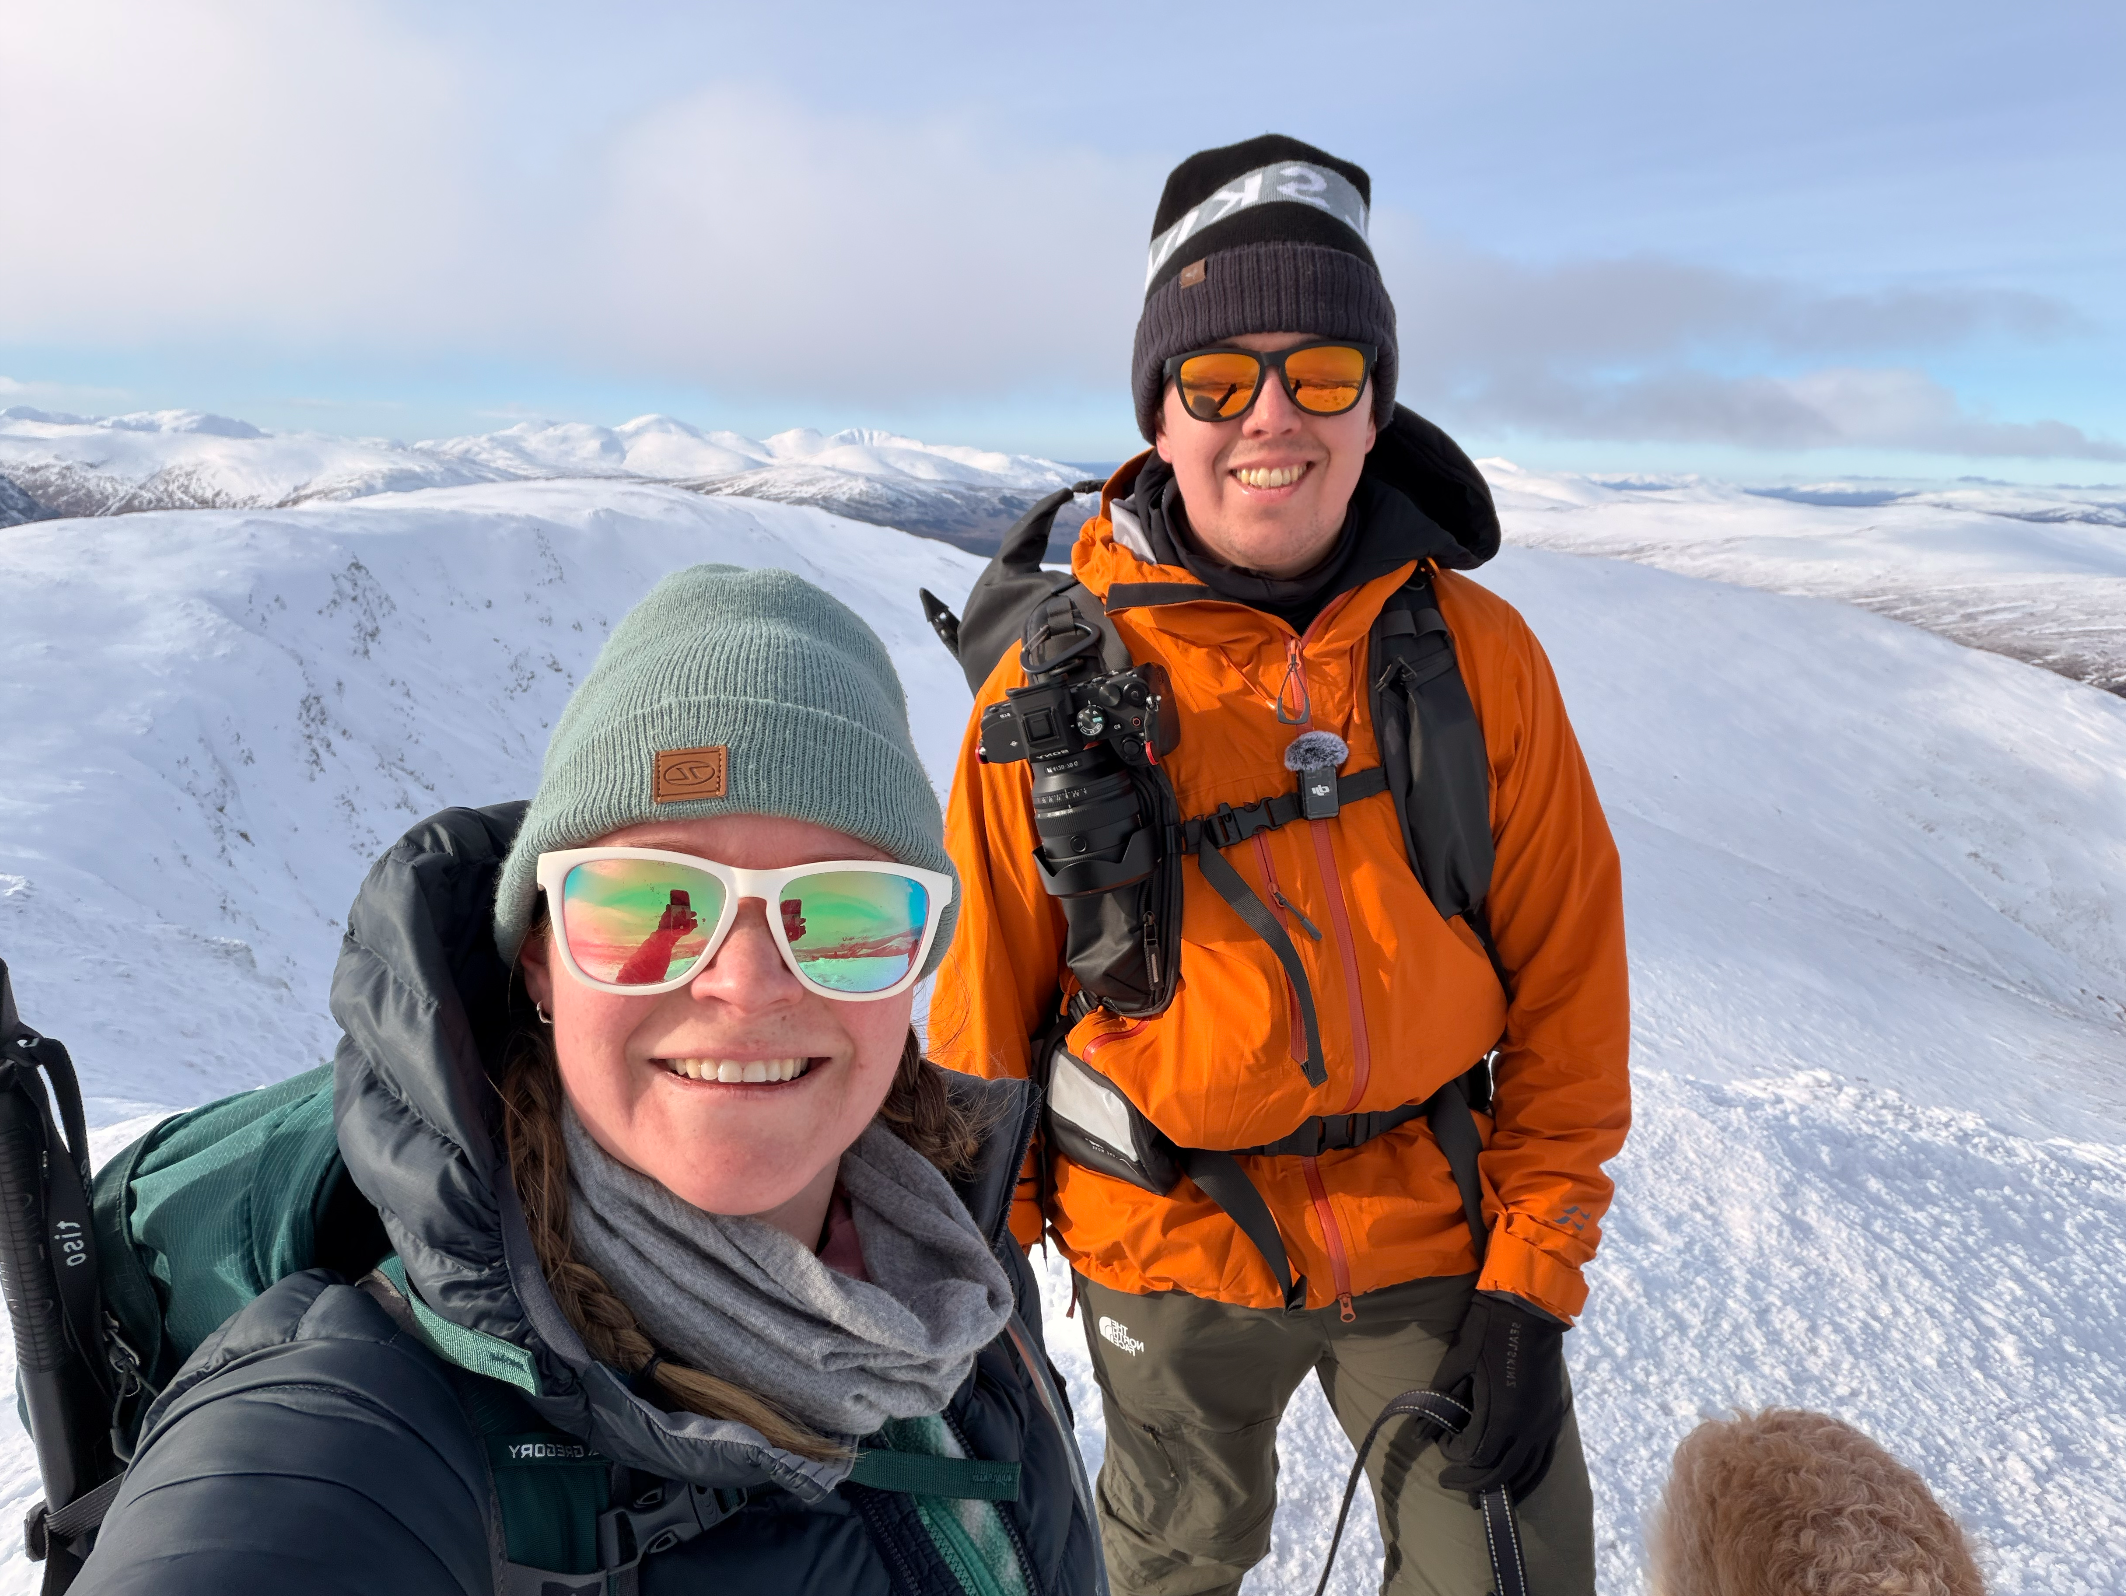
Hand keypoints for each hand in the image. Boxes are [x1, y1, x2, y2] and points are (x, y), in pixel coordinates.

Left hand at [1429, 1292, 1568, 1501]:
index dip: (1454, 1458)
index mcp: (1502, 1412)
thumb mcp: (1457, 1362)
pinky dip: (1528, 1476)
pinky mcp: (1553, 1417)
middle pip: (1500, 1471)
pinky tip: (1516, 1483)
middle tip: (1450, 1486)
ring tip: (1479, 1497)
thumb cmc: (1487, 1329)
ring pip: (1526, 1471)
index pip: (1476, 1454)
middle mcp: (1528, 1426)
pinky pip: (1543, 1459)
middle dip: (1473, 1483)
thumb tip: (1419, 1434)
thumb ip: (1440, 1402)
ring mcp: (1544, 1423)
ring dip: (1502, 1487)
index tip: (1439, 1449)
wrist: (1530, 1307)